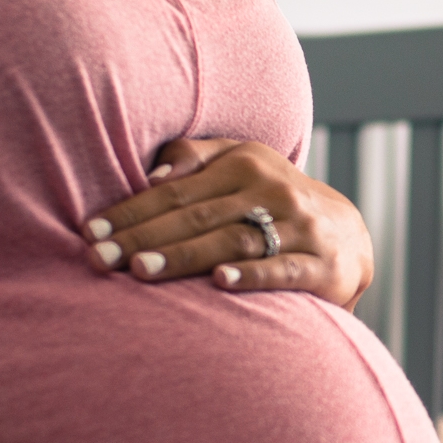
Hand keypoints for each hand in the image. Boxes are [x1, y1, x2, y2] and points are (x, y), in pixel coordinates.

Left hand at [81, 139, 375, 308]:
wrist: (350, 237)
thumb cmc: (275, 202)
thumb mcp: (243, 167)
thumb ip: (196, 159)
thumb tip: (151, 173)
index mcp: (245, 162)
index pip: (176, 189)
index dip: (131, 211)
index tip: (91, 232)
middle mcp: (272, 189)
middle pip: (196, 215)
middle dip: (144, 238)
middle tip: (99, 258)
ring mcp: (300, 227)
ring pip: (232, 240)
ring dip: (184, 256)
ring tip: (140, 270)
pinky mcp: (322, 265)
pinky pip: (282, 270)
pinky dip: (250, 276)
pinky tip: (218, 283)